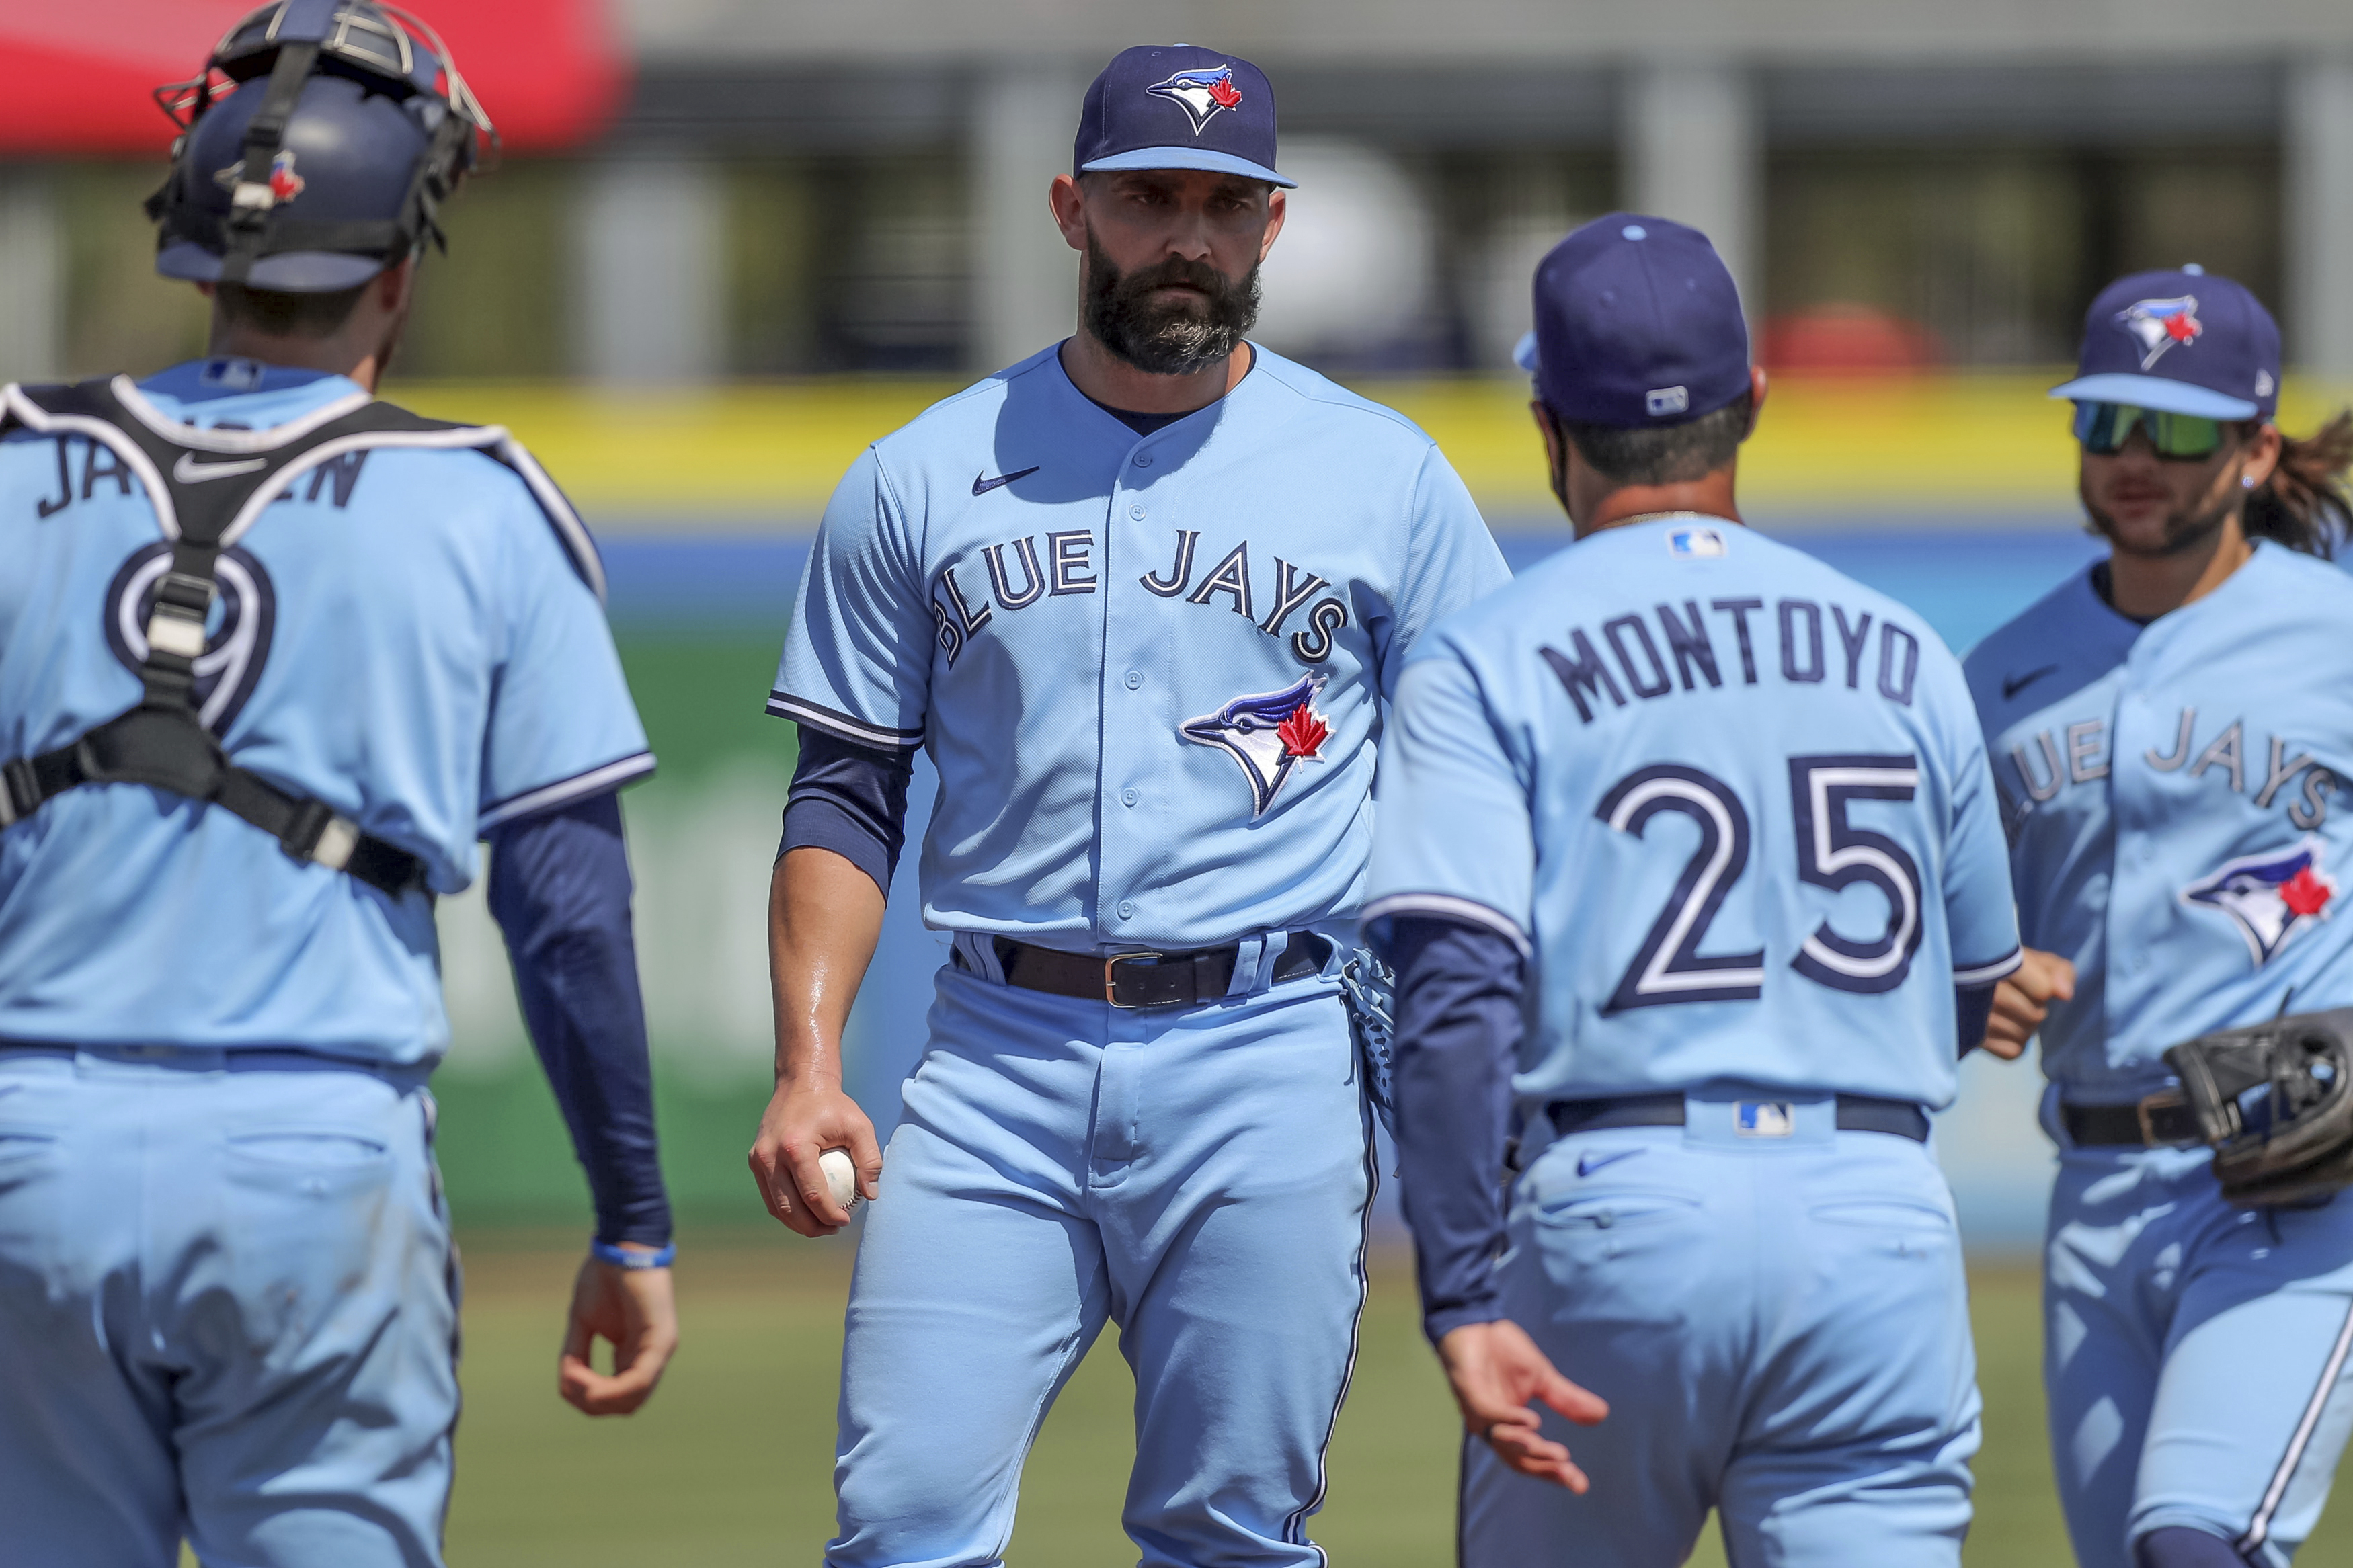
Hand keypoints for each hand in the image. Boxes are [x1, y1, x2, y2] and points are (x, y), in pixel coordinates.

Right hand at [558, 1250, 677, 1415]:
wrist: (622, 1243)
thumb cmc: (604, 1276)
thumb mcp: (582, 1322)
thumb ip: (577, 1355)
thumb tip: (569, 1387)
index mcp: (633, 1354)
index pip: (617, 1398)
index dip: (588, 1399)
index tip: (567, 1380)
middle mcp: (651, 1357)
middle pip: (625, 1406)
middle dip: (591, 1404)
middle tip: (570, 1383)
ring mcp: (660, 1351)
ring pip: (631, 1400)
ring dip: (597, 1398)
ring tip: (575, 1379)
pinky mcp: (661, 1341)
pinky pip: (638, 1381)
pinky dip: (609, 1389)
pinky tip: (588, 1381)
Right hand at [747, 1080, 881, 1236]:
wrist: (801, 1083)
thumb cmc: (834, 1105)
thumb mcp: (860, 1126)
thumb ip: (870, 1160)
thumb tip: (871, 1195)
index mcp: (795, 1147)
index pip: (812, 1194)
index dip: (829, 1214)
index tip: (845, 1221)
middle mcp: (770, 1155)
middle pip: (789, 1207)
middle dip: (812, 1227)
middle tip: (833, 1229)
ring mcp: (758, 1159)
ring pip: (775, 1206)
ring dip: (798, 1223)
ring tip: (822, 1226)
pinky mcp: (755, 1160)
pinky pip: (770, 1194)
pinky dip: (786, 1209)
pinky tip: (807, 1212)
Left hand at [1437, 1319, 1607, 1490]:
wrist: (1475, 1320)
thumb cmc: (1502, 1351)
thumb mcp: (1542, 1377)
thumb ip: (1567, 1399)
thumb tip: (1602, 1415)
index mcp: (1509, 1426)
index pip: (1532, 1459)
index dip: (1554, 1473)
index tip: (1580, 1485)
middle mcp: (1492, 1426)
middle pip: (1517, 1459)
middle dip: (1544, 1468)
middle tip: (1570, 1474)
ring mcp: (1478, 1410)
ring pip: (1501, 1441)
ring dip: (1528, 1448)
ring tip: (1554, 1454)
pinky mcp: (1468, 1390)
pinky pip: (1488, 1412)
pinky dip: (1509, 1419)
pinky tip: (1532, 1422)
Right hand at [1983, 947, 2075, 1059]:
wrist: (1961, 979)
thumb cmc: (2006, 968)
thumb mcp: (2035, 960)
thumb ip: (2059, 970)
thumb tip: (2065, 995)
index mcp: (1997, 961)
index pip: (2043, 990)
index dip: (2044, 989)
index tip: (2029, 979)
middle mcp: (1981, 988)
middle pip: (2035, 1015)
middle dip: (2034, 1008)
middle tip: (2016, 996)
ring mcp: (1974, 1016)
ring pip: (2024, 1034)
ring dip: (2024, 1027)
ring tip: (2008, 1012)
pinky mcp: (1972, 1038)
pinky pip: (2013, 1051)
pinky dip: (2013, 1043)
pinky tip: (2001, 1028)